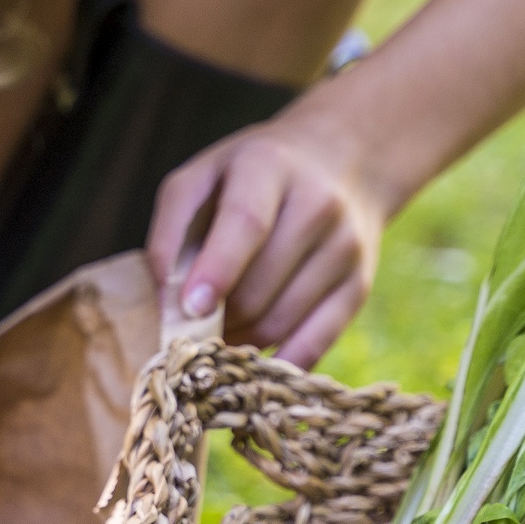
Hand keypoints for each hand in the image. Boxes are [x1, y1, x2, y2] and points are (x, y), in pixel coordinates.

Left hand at [146, 103, 385, 368]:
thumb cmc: (250, 176)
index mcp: (268, 167)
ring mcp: (345, 247)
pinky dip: (279, 362)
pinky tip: (253, 364)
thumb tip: (166, 304)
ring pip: (280, 322)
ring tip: (220, 332)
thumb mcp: (201, 178)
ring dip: (240, 341)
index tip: (191, 310)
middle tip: (192, 327)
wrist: (344, 159)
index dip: (217, 270)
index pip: (246, 223)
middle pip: (258, 287)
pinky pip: (316, 342)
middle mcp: (317, 204)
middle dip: (217, 319)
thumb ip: (170, 232)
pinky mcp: (358, 285)